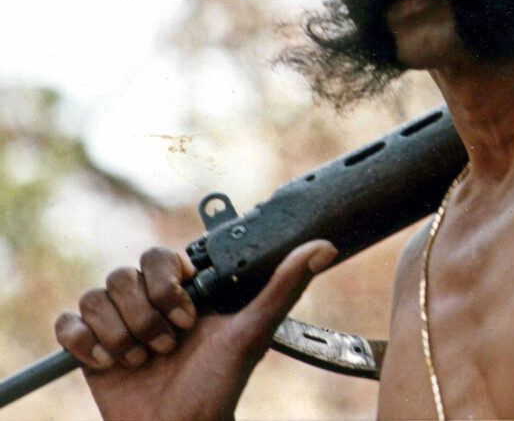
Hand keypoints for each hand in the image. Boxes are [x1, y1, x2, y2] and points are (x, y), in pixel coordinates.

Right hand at [55, 240, 336, 420]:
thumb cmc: (219, 387)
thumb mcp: (253, 332)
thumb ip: (285, 286)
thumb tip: (325, 246)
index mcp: (184, 291)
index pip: (160, 256)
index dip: (168, 283)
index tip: (189, 316)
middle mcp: (150, 300)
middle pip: (124, 275)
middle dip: (146, 316)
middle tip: (168, 347)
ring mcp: (119, 322)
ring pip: (96, 296)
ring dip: (120, 334)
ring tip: (145, 362)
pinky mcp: (89, 346)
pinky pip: (68, 322)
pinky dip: (84, 343)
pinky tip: (109, 364)